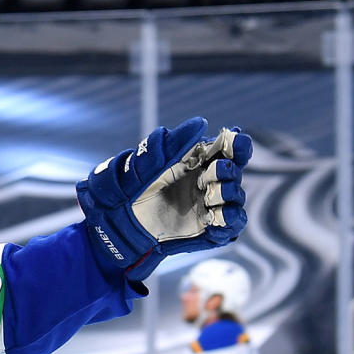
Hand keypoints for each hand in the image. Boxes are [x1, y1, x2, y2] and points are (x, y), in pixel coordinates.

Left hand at [77, 117, 251, 280]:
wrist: (117, 222)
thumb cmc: (130, 187)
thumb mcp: (146, 163)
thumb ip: (172, 143)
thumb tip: (200, 123)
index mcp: (197, 160)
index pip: (228, 147)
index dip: (237, 144)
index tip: (233, 143)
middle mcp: (207, 180)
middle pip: (234, 171)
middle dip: (227, 171)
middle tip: (210, 175)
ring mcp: (208, 204)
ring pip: (235, 197)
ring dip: (228, 194)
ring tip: (209, 196)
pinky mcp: (209, 229)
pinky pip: (232, 225)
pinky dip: (230, 220)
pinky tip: (215, 217)